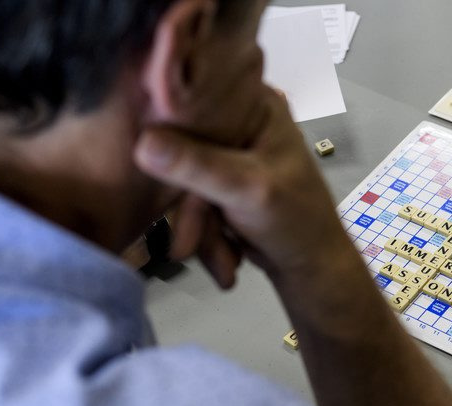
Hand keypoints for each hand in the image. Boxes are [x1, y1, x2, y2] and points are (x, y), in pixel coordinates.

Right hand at [134, 88, 346, 285]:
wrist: (310, 263)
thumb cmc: (296, 220)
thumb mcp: (248, 189)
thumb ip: (198, 166)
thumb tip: (141, 142)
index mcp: (257, 105)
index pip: (198, 95)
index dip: (168, 122)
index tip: (144, 152)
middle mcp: (240, 120)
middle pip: (184, 143)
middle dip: (188, 202)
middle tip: (188, 242)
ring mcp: (228, 151)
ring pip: (183, 176)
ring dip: (194, 222)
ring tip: (212, 255)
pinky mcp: (219, 179)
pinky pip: (190, 195)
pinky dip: (200, 227)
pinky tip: (222, 252)